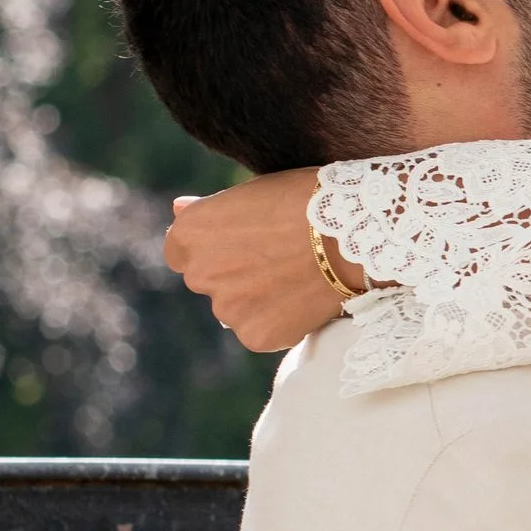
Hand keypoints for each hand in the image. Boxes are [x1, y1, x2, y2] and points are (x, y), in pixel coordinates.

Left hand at [165, 168, 343, 350]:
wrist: (352, 233)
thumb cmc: (305, 201)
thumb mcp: (251, 194)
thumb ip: (208, 210)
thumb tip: (177, 209)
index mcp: (189, 235)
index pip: (180, 251)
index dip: (214, 246)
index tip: (244, 241)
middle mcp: (198, 274)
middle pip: (207, 280)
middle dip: (233, 273)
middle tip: (277, 258)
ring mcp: (226, 309)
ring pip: (234, 309)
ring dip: (255, 299)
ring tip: (295, 277)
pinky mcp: (254, 336)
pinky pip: (258, 332)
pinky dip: (277, 321)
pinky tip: (302, 299)